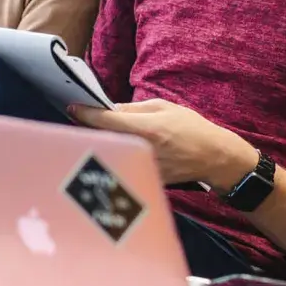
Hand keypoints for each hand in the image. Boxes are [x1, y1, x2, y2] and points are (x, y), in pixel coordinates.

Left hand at [69, 99, 257, 192]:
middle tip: (81, 118)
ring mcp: (140, 167)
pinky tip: (115, 149)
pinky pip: (121, 164)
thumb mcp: (165, 108)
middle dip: (89, 128)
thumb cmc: (192, 129)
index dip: (85, 112)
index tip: (72, 107)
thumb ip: (134, 108)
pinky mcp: (143, 179)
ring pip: (110, 152)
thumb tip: (110, 109)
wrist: (213, 158)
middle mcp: (140, 149)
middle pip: (102, 138)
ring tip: (96, 133)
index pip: (105, 120)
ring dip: (101, 142)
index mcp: (145, 128)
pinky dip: (114, 155)